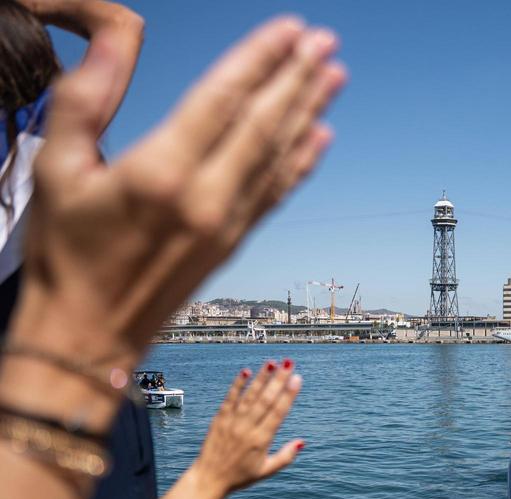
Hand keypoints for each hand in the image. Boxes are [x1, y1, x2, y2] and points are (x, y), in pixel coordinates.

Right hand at [11, 18, 343, 372]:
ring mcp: (226, 224)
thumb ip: (86, 98)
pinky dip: (301, 162)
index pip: (223, 100)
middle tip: (326, 40)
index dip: (261, 59)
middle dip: (298, 78)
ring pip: (278, 157)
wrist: (88, 336)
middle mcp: (205, 198)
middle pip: (264, 124)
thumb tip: (114, 40)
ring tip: (335, 75)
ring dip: (310, 112)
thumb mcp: (55, 167)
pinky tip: (321, 138)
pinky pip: (277, 193)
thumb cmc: (65, 252)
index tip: (291, 29)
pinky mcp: (234, 244)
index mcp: (160, 173)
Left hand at [189, 363, 304, 498]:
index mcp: (260, 441)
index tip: (297, 379)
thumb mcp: (266, 471)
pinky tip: (246, 371)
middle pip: (265, 400)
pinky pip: (230, 398)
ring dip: (261, 378)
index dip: (288, 394)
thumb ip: (286, 456)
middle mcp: (246, 429)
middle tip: (289, 363)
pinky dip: (238, 384)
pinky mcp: (219, 419)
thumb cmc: (240, 476)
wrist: (208, 479)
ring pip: (249, 396)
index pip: (277, 413)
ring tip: (271, 363)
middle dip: (278, 380)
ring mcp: (231, 422)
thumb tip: (302, 441)